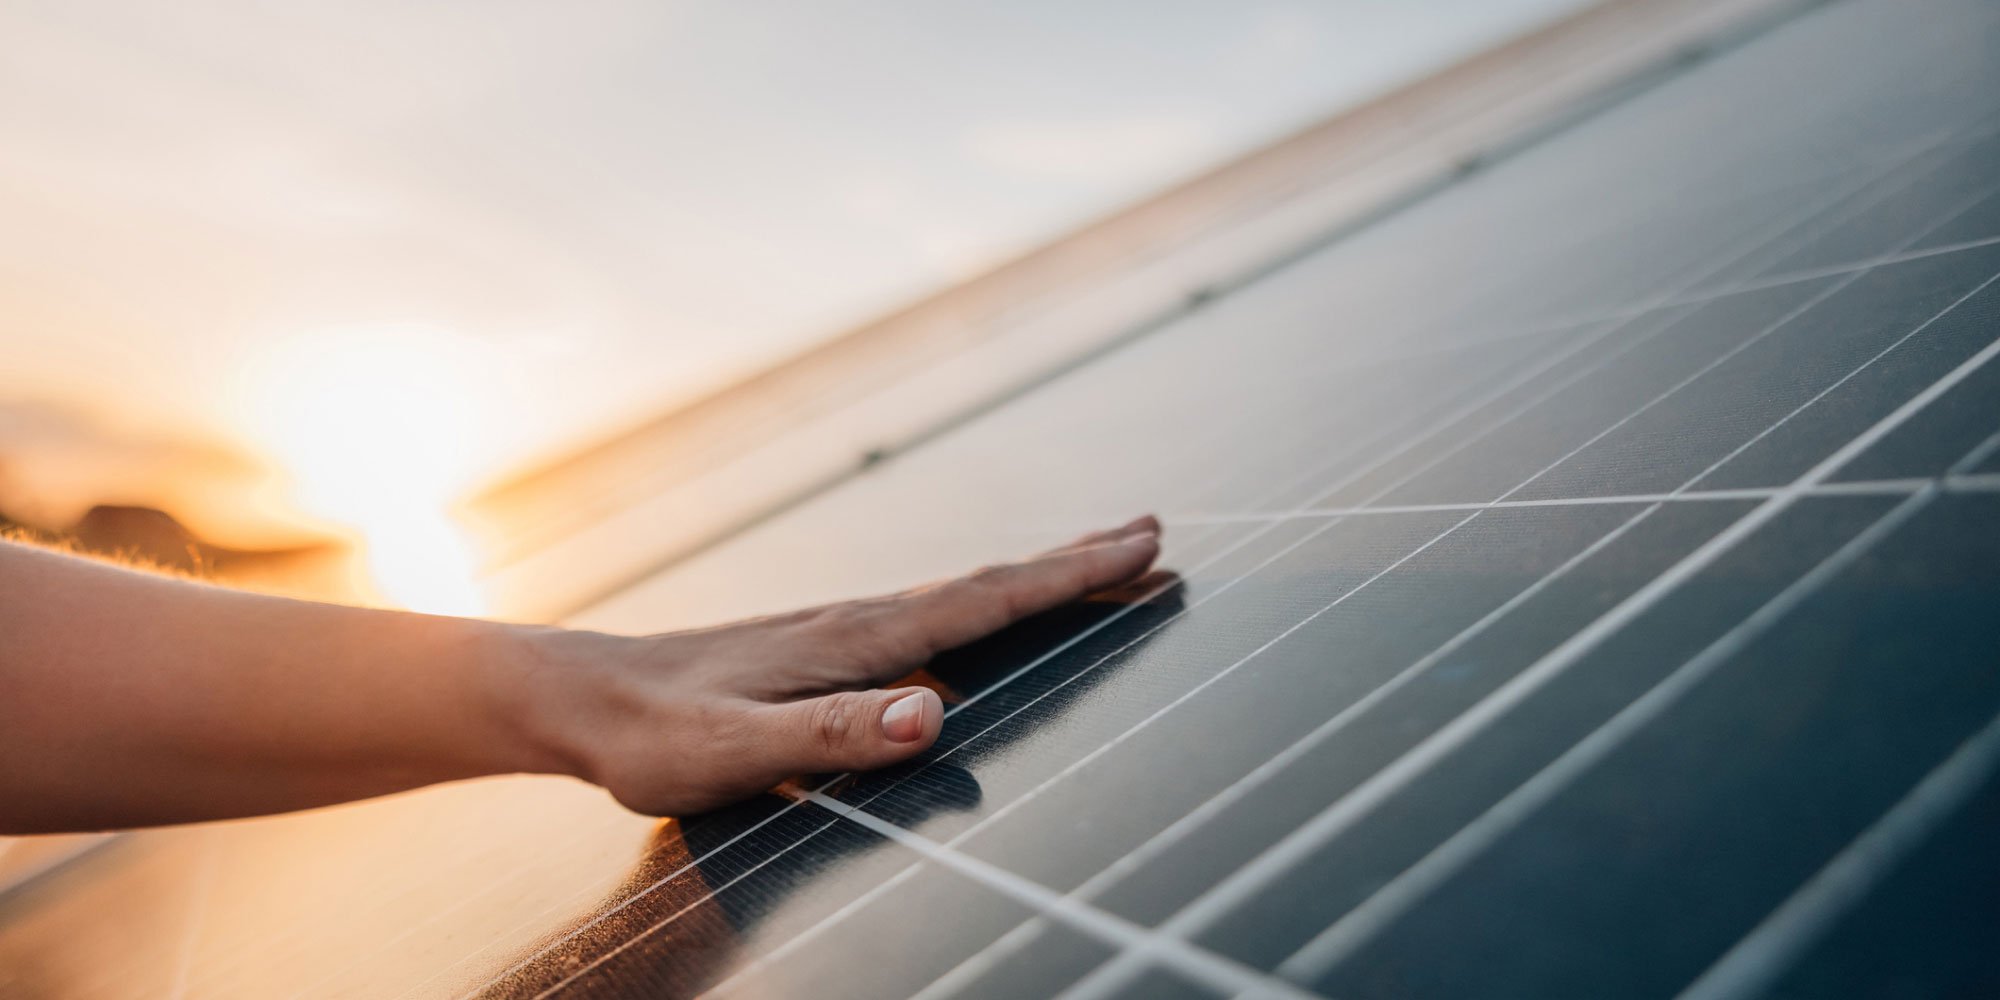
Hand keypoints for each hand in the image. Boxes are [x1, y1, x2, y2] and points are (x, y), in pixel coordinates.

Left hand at [512, 516, 1161, 815]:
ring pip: (960, 595)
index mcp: (854, 641)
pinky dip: (980, 604)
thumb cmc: (653, 734)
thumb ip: (832, 733)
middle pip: (987, 584)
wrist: (580, 699)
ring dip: (1034, 577)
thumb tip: (933, 713)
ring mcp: (839, 630)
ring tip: (1093, 561)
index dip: (1065, 579)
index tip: (1140, 549)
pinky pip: (926, 616)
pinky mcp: (819, 648)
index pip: (983, 602)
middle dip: (1073, 561)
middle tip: (1151, 532)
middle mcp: (857, 622)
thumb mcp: (736, 749)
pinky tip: (977, 616)